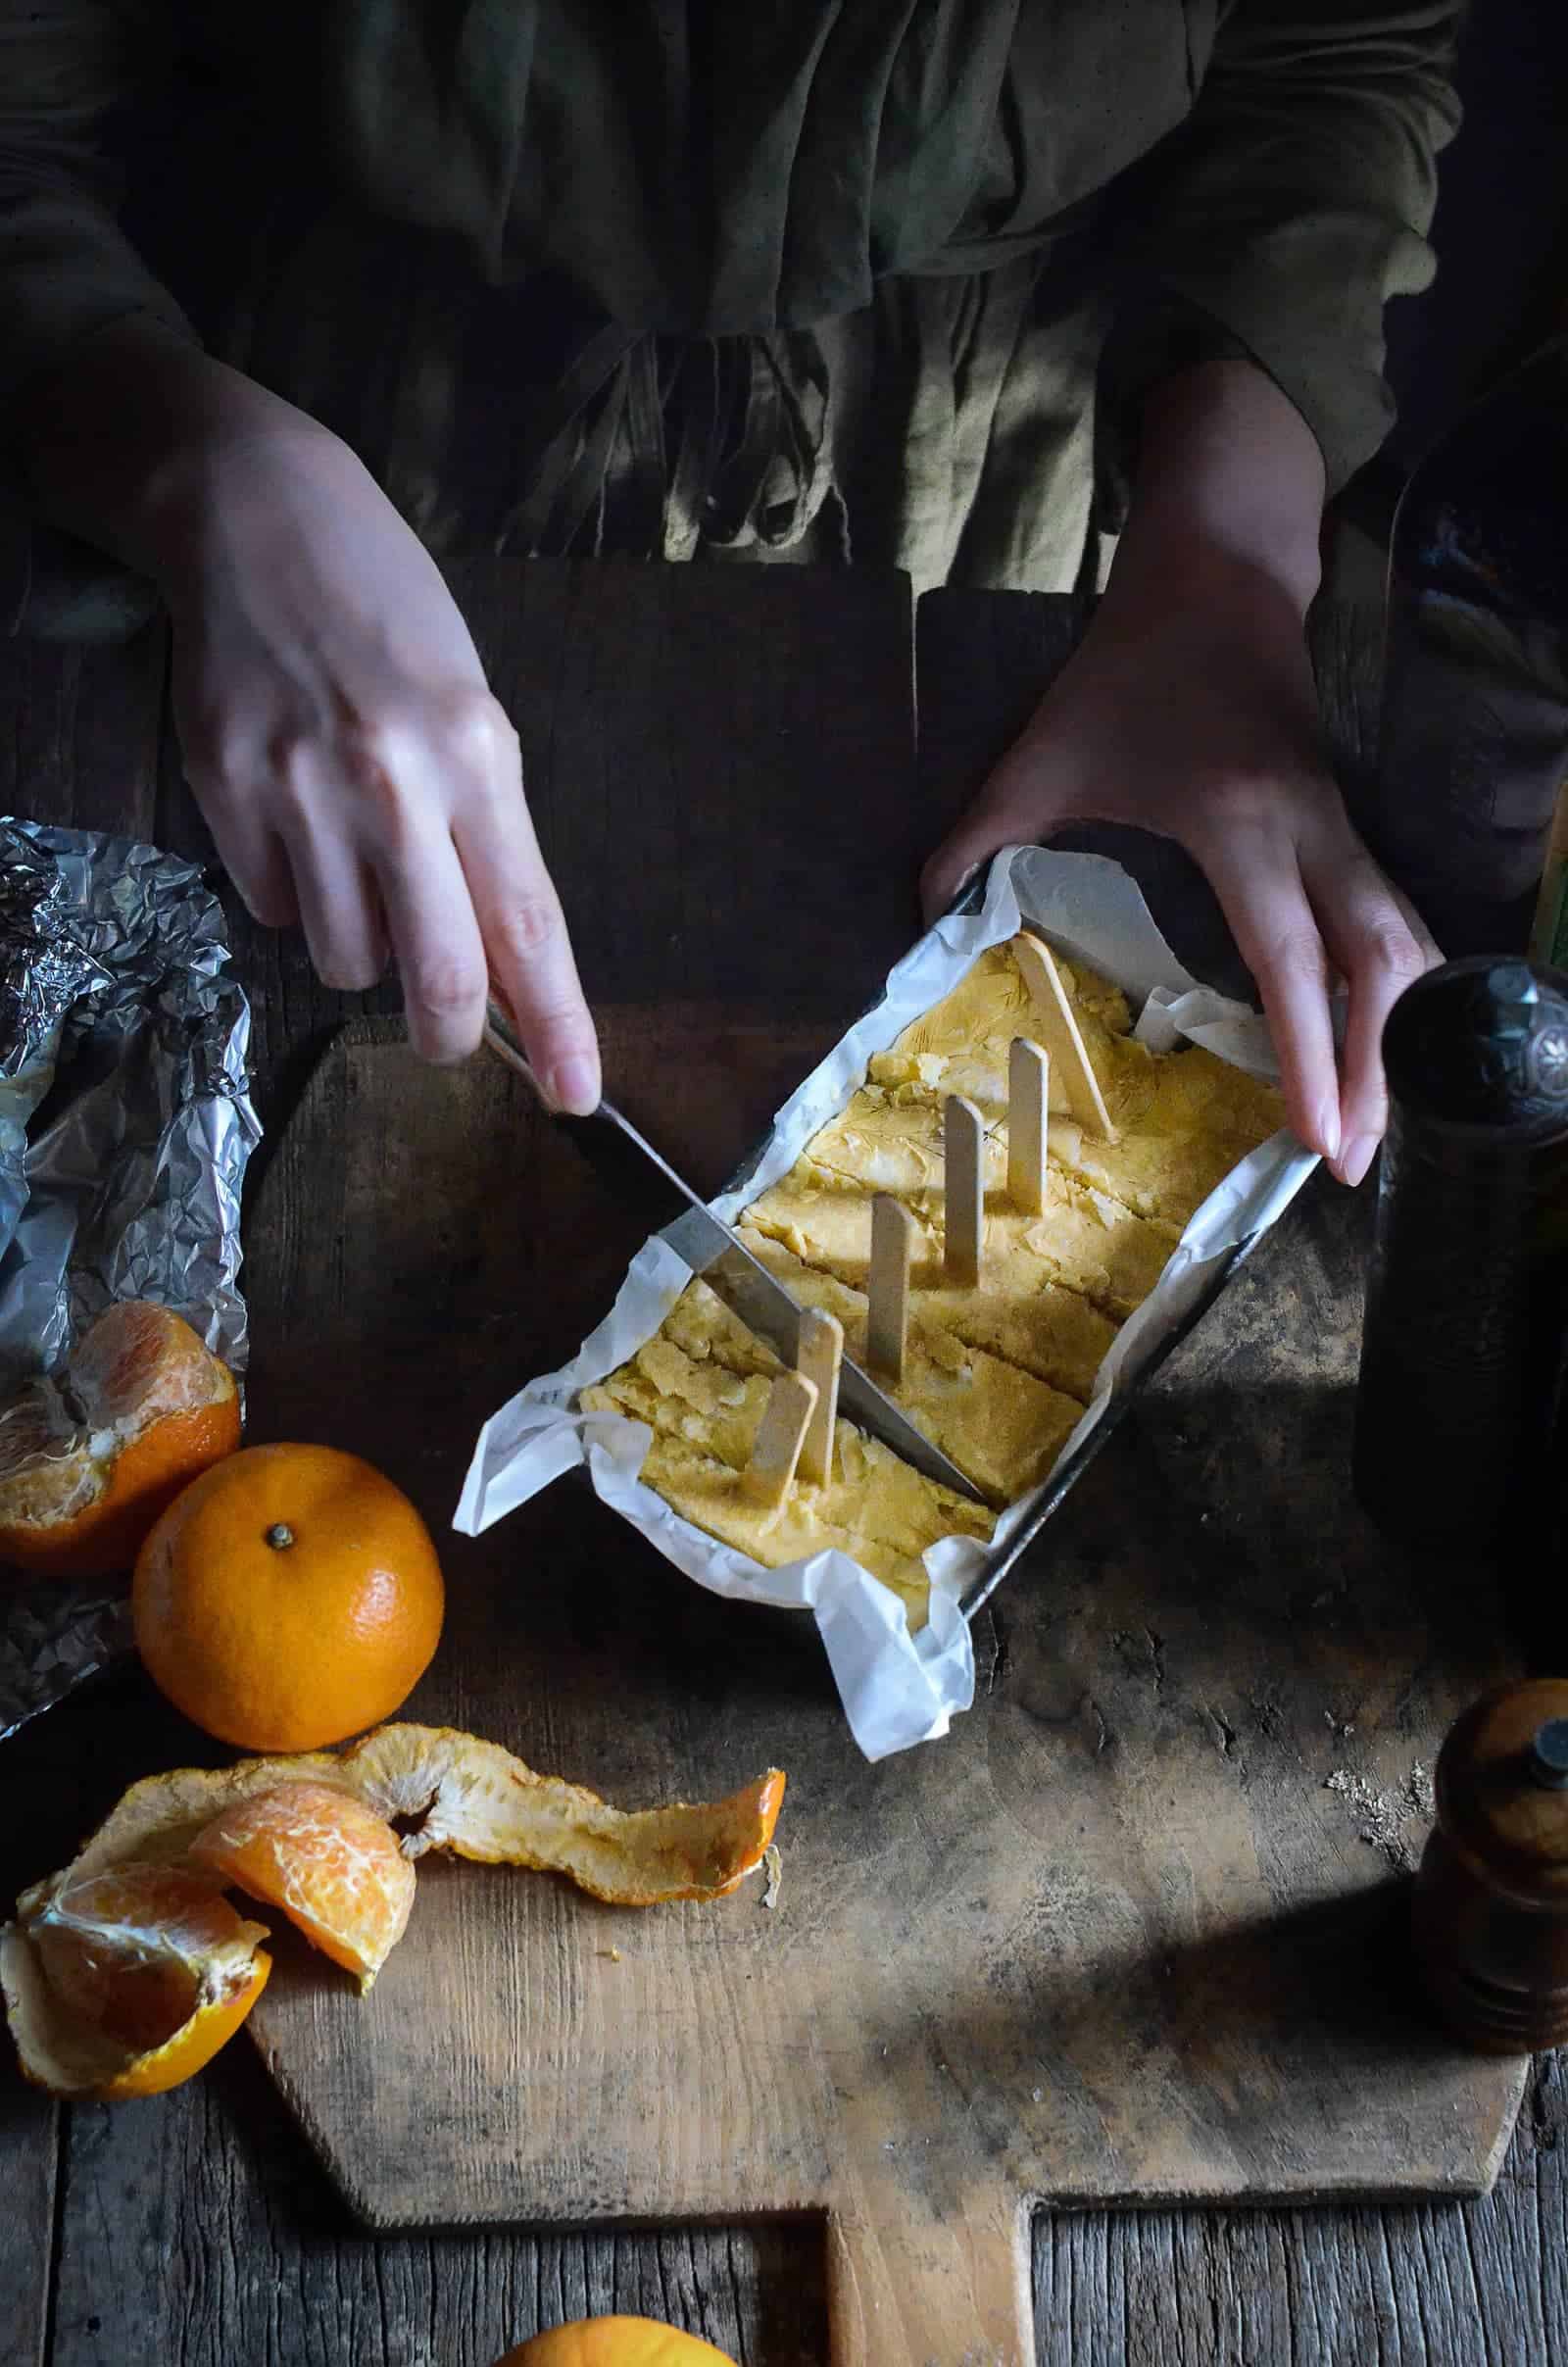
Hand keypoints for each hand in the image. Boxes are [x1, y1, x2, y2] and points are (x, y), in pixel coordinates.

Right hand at [157, 418, 599, 1101]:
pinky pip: (273, 910)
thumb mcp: (470, 713)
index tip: (576, 1095)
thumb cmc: (389, 617)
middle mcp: (392, 782)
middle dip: (448, 1033)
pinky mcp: (224, 791)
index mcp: (478, 757)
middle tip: (447, 1035)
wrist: (258, 519)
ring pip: (342, 959)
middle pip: (436, 976)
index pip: (529, 927)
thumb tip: (499, 969)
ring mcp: (298, 790)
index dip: (556, 1027)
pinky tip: (298, 822)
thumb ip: (486, 839)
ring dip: (362, 947)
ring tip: (360, 862)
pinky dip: (296, 897)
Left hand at [921, 553, 1439, 1183]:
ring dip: (1399, 1036)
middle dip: (1377, 1070)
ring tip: (1371, 1124)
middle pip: (1379, 965)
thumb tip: (922, 927)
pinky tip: (1375, 1046)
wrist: (1218, 573)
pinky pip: (1392, 918)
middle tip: (1353, 1162)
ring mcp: (1342, 824)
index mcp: (1239, 823)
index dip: (1309, 1054)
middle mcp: (1312, 831)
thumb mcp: (1038, 754)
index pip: (1289, 959)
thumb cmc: (1128, 668)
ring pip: (1404, 942)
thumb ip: (974, 843)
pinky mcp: (1350, 822)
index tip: (1316, 1136)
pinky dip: (1394, 990)